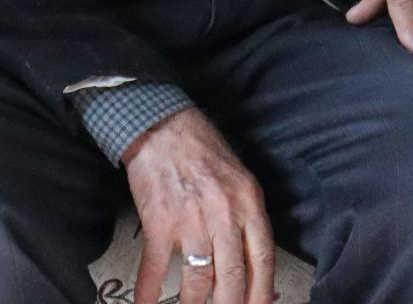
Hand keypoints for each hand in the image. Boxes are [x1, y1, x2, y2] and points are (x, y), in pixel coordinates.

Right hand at [123, 107, 275, 303]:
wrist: (162, 125)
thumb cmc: (202, 149)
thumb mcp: (239, 179)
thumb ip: (247, 218)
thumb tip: (250, 262)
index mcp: (248, 202)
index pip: (263, 260)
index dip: (262, 293)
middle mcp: (224, 213)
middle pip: (233, 277)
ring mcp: (190, 220)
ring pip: (198, 279)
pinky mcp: (159, 222)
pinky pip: (156, 268)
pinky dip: (149, 292)